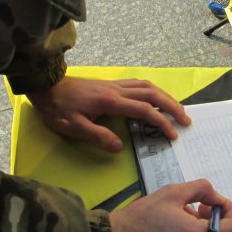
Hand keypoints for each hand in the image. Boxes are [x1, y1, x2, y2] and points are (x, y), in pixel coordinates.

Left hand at [26, 77, 190, 152]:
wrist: (46, 85)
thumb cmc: (58, 108)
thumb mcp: (74, 127)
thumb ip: (98, 136)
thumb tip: (119, 147)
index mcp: (110, 101)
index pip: (143, 110)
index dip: (160, 122)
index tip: (172, 134)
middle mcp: (116, 90)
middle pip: (152, 94)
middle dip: (172, 106)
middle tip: (186, 120)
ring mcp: (114, 84)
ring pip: (147, 86)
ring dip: (165, 96)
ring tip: (176, 108)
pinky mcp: (110, 84)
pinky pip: (138, 84)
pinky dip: (152, 90)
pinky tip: (154, 97)